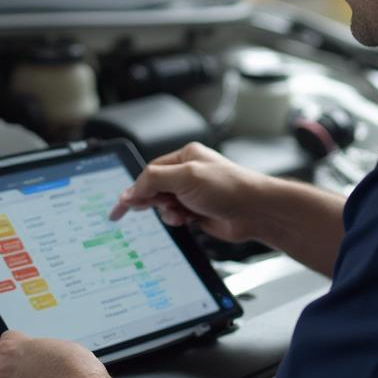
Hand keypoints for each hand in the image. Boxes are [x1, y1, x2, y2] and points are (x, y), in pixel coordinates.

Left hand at [0, 330, 110, 377]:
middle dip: (0, 366)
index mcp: (14, 348)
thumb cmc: (77, 372)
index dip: (16, 345)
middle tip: (19, 369)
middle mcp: (4, 370)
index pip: (4, 340)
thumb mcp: (64, 346)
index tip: (24, 350)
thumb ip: (44, 349)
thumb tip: (45, 355)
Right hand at [109, 141, 271, 242]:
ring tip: (178, 214)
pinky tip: (185, 220)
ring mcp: (193, 194)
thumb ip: (154, 181)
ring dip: (166, 212)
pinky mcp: (198, 212)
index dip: (135, 188)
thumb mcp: (185, 177)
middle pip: (155, 188)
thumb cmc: (229, 187)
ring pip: (164, 205)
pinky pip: (176, 217)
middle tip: (138, 210)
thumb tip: (131, 190)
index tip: (121, 204)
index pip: (150, 171)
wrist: (256, 212)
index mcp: (185, 157)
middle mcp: (189, 173)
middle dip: (150, 200)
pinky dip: (176, 220)